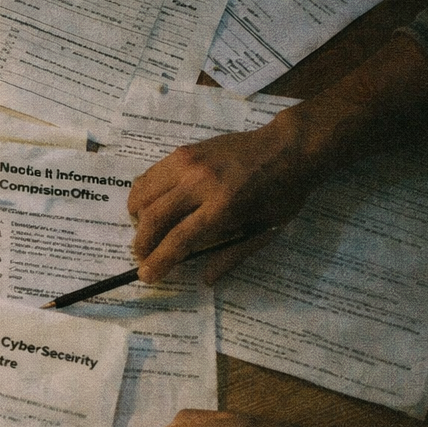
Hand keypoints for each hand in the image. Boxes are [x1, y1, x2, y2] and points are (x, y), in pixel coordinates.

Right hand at [127, 119, 319, 284]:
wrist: (289, 147)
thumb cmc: (282, 192)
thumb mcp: (265, 229)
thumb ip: (233, 255)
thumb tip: (206, 279)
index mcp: (224, 205)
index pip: (179, 239)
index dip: (159, 260)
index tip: (146, 275)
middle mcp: (199, 182)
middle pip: (154, 217)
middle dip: (142, 243)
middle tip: (143, 256)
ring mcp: (187, 163)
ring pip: (143, 194)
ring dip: (138, 218)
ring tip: (147, 230)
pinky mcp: (182, 151)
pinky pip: (149, 175)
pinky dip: (143, 194)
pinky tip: (152, 205)